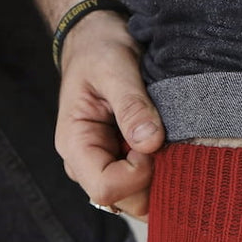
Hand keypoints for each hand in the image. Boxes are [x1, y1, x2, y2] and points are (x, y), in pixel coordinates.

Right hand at [55, 10, 165, 219]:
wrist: (95, 40)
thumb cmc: (99, 48)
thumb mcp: (114, 66)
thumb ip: (132, 104)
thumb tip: (150, 142)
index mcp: (75, 144)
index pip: (106, 188)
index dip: (137, 174)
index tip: (153, 143)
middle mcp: (85, 165)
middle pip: (125, 201)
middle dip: (152, 179)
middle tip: (166, 141)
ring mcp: (103, 168)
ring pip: (137, 200)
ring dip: (159, 178)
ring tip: (166, 141)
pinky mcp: (119, 166)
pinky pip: (143, 187)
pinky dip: (161, 175)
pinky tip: (166, 148)